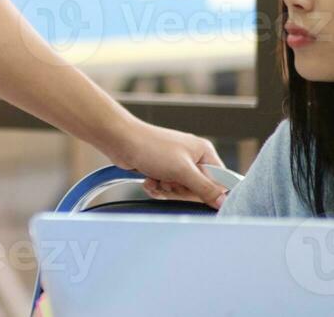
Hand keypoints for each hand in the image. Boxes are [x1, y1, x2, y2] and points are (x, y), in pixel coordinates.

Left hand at [111, 120, 226, 208]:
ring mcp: (175, 164)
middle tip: (170, 181)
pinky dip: (156, 188)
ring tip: (157, 177)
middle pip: (198, 190)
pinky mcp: (161, 171)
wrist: (120, 140)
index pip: (219, 181)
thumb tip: (224, 203)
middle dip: (181, 190)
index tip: (196, 193)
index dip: (209, 192)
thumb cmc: (151, 147)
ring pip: (180, 192)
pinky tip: (148, 179)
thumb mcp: (182, 170)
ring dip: (166, 189)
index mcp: (204, 152)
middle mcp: (192, 158)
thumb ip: (205, 188)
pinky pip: (165, 190)